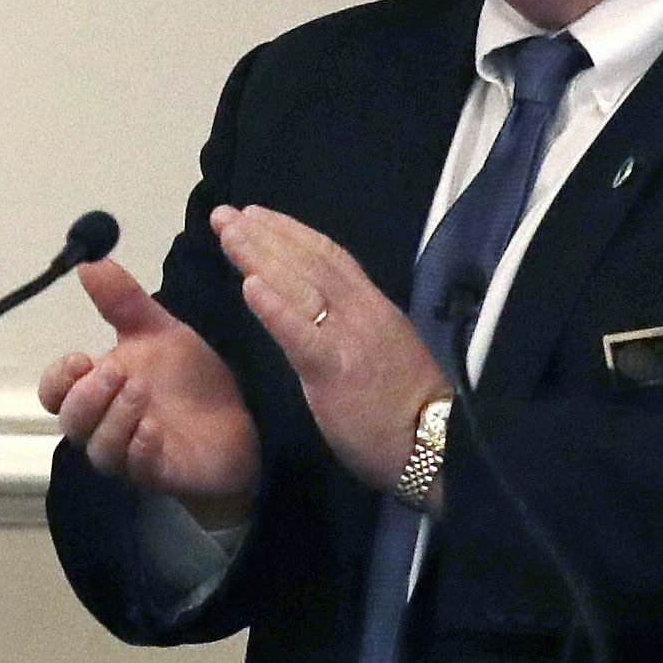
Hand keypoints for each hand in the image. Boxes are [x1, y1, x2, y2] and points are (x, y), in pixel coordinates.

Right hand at [39, 258, 261, 529]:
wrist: (241, 421)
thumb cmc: (190, 379)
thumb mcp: (159, 331)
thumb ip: (122, 300)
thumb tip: (88, 261)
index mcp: (99, 390)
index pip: (55, 391)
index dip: (58, 378)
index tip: (81, 357)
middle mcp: (107, 424)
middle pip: (70, 421)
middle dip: (86, 396)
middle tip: (116, 372)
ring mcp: (131, 453)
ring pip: (98, 449)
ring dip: (113, 418)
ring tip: (140, 391)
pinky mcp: (160, 474)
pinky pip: (135, 468)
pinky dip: (138, 446)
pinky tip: (154, 428)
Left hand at [211, 204, 448, 496]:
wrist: (439, 448)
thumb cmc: (408, 409)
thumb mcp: (382, 348)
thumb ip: (352, 323)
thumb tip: (317, 303)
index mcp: (373, 307)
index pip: (329, 256)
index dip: (290, 231)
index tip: (256, 214)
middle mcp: (362, 312)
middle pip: (308, 261)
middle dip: (263, 234)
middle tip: (223, 213)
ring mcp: (348, 338)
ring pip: (300, 285)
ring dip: (258, 254)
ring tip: (226, 232)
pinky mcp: (335, 370)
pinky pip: (301, 334)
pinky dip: (274, 307)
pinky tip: (248, 286)